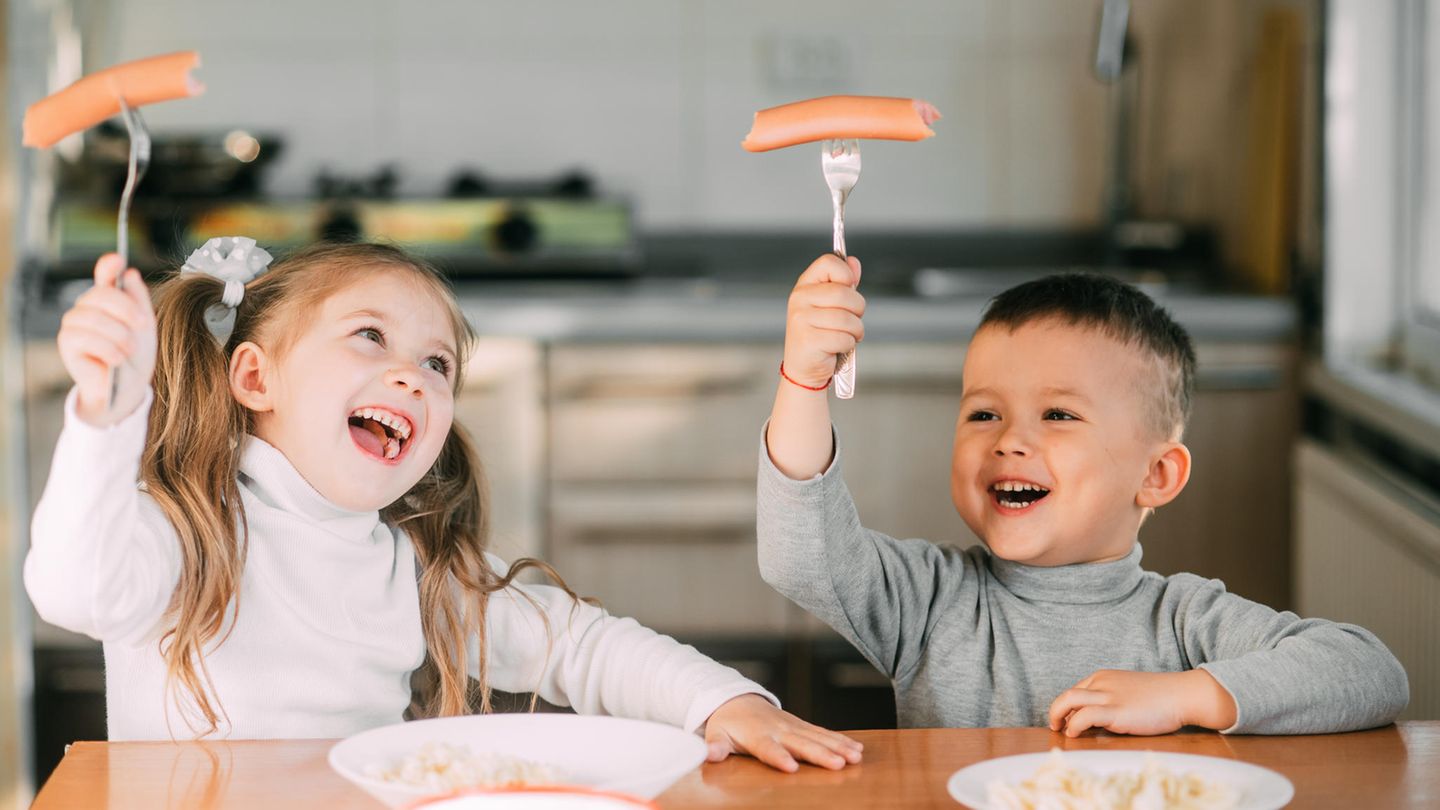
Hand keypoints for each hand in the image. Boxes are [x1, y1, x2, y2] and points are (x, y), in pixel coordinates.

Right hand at [58, 254, 156, 425]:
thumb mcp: (145, 327)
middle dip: (127, 310)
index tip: (117, 259)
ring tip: (129, 350)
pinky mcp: (67, 344)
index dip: (108, 266)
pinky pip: (88, 338)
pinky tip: (116, 360)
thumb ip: (138, 300)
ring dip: (120, 335)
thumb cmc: (135, 356)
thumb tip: (131, 273)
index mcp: (107, 301)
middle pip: (102, 294)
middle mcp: (86, 307)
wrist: (127, 388)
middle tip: (142, 326)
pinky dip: (109, 349)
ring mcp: (73, 324)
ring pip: (95, 318)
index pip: (104, 276)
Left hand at [702, 694, 862, 772]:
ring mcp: (793, 726)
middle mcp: (779, 730)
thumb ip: (715, 747)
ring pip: (819, 737)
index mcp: (757, 735)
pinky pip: (824, 733)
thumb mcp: (715, 734)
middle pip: (801, 744)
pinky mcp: (802, 726)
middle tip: (839, 765)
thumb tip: (709, 755)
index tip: (791, 767)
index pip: (768, 748)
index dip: (779, 757)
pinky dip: (841, 740)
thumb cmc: (727, 724)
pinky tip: (857, 749)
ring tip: (856, 758)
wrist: (736, 700)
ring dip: (838, 747)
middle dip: (820, 754)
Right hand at [781, 254, 864, 389]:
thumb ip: (843, 283)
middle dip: (858, 309)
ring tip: (847, 335)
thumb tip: (854, 262)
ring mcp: (801, 319)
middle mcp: (799, 299)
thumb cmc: (820, 333)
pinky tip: (837, 347)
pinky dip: (848, 345)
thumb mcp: (831, 305)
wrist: (804, 367)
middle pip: (843, 293)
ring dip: (855, 331)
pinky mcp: (808, 340)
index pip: (828, 262)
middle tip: (853, 319)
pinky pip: (843, 338)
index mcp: (805, 285)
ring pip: (847, 319)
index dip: (846, 274)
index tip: (849, 288)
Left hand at [1047, 669, 1237, 736]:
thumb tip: (1096, 718)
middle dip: (1055, 711)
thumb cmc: (1160, 697)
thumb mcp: (1129, 692)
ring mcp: (1108, 696)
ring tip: (1061, 731)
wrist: (1182, 695)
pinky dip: (1074, 726)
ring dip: (1058, 716)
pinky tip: (1075, 735)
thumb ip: (1112, 699)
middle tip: (1055, 725)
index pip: (1075, 690)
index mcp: (1104, 677)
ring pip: (1068, 701)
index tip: (1065, 720)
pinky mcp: (1116, 711)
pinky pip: (1084, 717)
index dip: (1066, 707)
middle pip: (1066, 695)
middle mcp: (1102, 683)